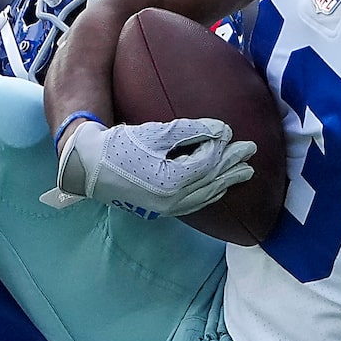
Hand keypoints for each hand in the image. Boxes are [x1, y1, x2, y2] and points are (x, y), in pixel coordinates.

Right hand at [48, 118, 254, 218]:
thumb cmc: (118, 145)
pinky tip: (218, 187)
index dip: (222, 146)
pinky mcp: (161, 210)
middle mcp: (172, 199)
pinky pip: (194, 204)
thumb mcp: (154, 133)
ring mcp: (167, 208)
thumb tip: (222, 130)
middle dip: (233, 166)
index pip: (207, 162)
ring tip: (244, 172)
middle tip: (251, 152)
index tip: (232, 133)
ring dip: (226, 182)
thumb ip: (190, 131)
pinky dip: (210, 194)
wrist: (90, 168)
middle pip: (212, 180)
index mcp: (172, 180)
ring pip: (206, 196)